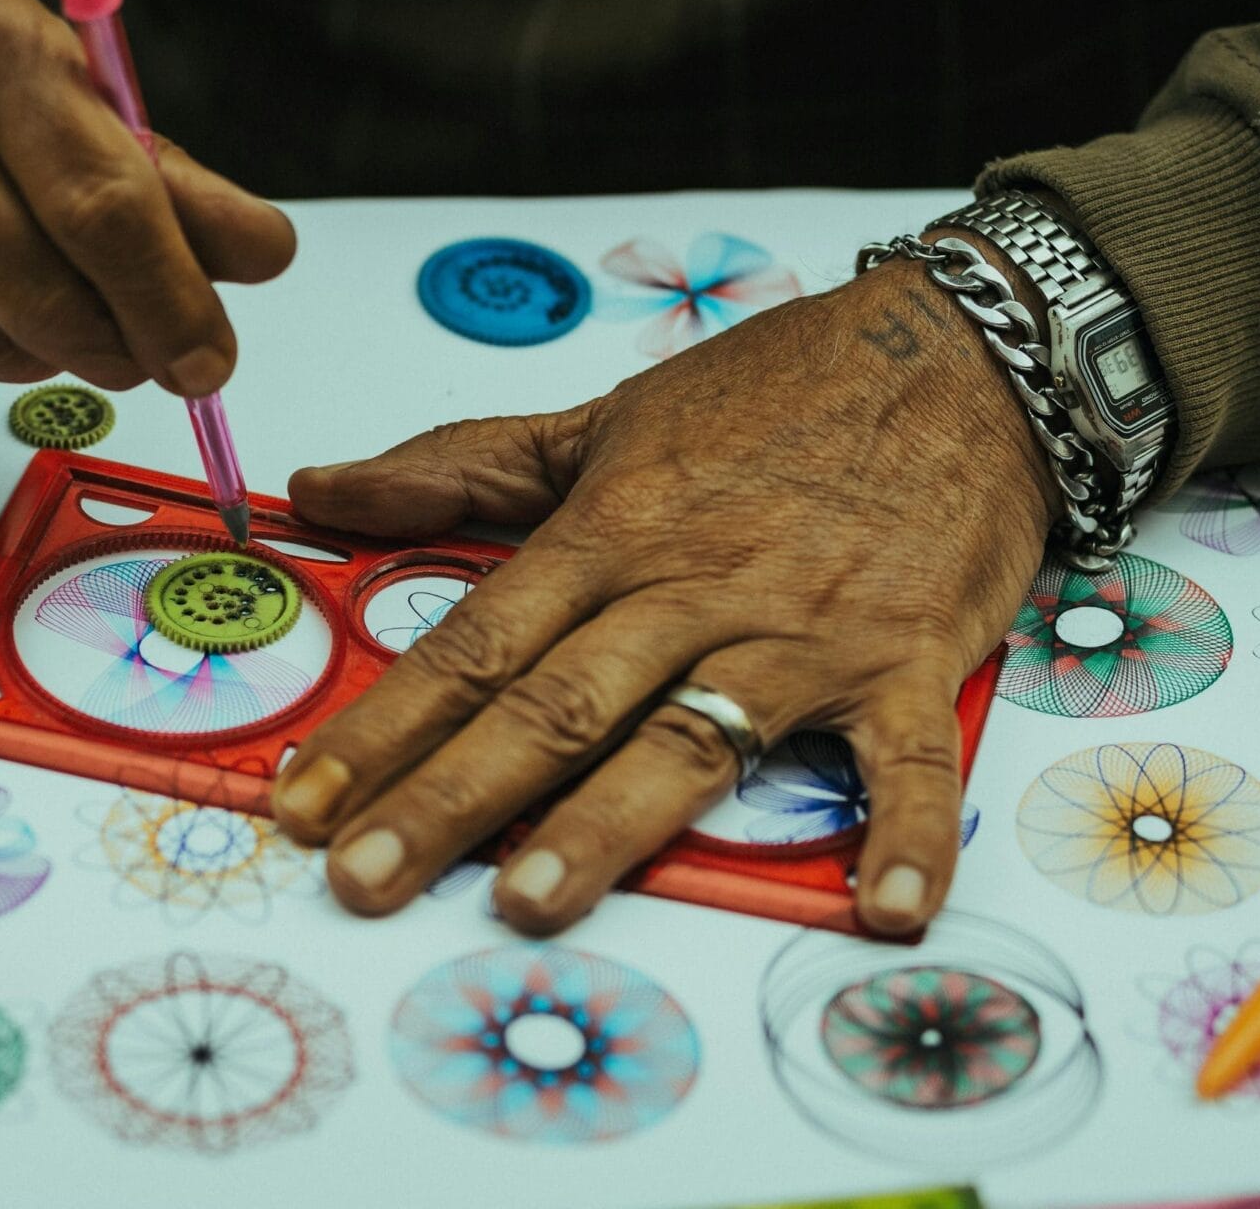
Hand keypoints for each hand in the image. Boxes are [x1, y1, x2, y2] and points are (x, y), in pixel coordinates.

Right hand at [0, 0, 293, 396]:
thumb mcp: (55, 76)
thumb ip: (164, 175)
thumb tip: (259, 254)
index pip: (102, 207)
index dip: (171, 301)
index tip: (210, 357)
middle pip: (45, 297)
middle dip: (121, 345)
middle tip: (146, 344)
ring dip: (48, 356)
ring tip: (50, 306)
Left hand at [273, 249, 1061, 936]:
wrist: (956, 351)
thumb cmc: (777, 391)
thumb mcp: (606, 419)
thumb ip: (463, 466)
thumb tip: (322, 490)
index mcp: (613, 530)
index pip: (474, 643)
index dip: (382, 727)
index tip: (303, 804)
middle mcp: (694, 586)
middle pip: (555, 703)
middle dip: (450, 796)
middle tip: (362, 880)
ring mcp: (801, 630)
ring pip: (691, 733)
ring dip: (610, 822)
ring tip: (529, 900)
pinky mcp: (909, 660)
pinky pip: (905, 757)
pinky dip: (905, 830)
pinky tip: (885, 908)